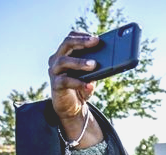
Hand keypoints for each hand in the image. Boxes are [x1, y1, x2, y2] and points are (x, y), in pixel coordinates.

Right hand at [47, 32, 102, 147]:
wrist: (72, 107)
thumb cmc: (81, 87)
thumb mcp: (91, 75)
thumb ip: (96, 66)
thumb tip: (111, 59)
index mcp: (65, 54)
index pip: (70, 38)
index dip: (82, 36)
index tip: (96, 37)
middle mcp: (57, 59)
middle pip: (66, 44)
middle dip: (81, 42)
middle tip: (95, 42)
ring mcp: (54, 72)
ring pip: (64, 61)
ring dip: (80, 62)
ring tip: (94, 64)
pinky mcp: (55, 85)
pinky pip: (66, 81)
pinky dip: (79, 83)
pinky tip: (90, 85)